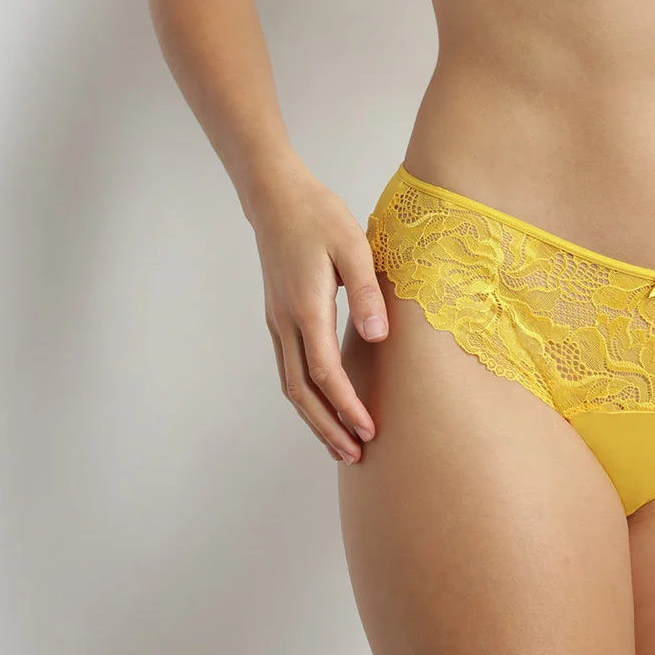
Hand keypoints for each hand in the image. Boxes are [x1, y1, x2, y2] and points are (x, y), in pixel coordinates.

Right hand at [247, 165, 390, 463]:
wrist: (276, 197)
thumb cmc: (319, 216)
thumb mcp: (353, 246)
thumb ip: (366, 291)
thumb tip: (378, 336)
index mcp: (306, 307)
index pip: (324, 372)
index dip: (347, 405)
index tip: (370, 430)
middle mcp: (285, 321)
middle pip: (301, 392)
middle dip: (327, 427)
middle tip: (355, 456)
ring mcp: (277, 321)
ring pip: (290, 384)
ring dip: (314, 418)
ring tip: (341, 444)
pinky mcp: (278, 317)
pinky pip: (288, 369)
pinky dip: (305, 397)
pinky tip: (323, 406)